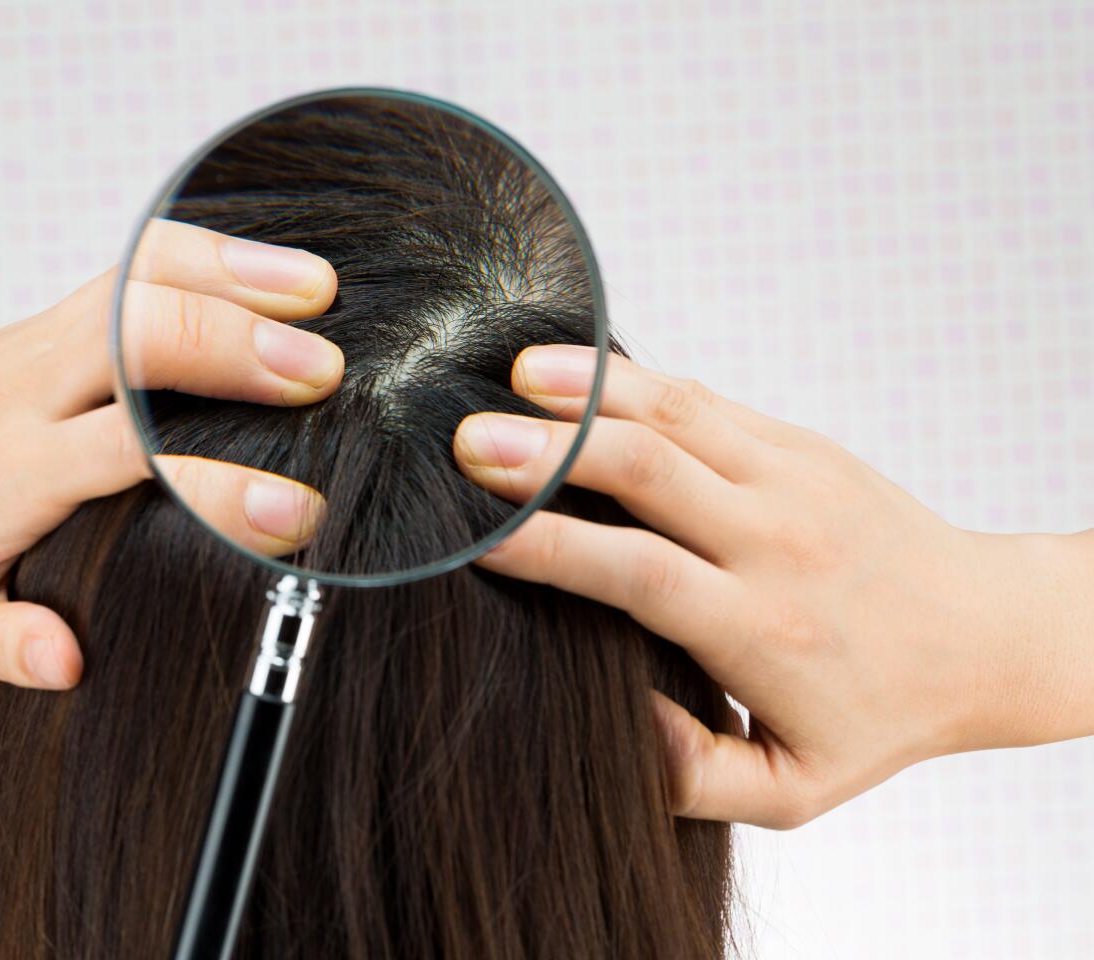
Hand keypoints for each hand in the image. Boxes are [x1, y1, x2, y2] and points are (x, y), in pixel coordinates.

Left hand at [0, 220, 340, 688]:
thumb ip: (6, 647)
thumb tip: (70, 662)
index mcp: (4, 472)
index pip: (127, 456)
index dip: (221, 485)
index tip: (297, 512)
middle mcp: (19, 391)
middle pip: (138, 332)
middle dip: (239, 344)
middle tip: (324, 370)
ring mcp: (29, 344)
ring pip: (138, 276)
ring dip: (231, 271)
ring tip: (318, 287)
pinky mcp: (39, 326)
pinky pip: (128, 269)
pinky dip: (200, 257)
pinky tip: (260, 268)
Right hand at [454, 345, 1093, 827]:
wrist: (985, 634)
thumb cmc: (877, 714)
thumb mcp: (793, 787)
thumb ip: (695, 777)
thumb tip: (614, 722)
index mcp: (762, 629)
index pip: (640, 575)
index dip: (552, 548)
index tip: (479, 537)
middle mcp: (776, 542)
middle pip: (648, 474)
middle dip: (550, 453)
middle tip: (470, 442)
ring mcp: (791, 479)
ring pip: (675, 414)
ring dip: (587, 391)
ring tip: (510, 375)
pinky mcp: (798, 443)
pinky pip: (703, 398)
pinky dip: (632, 378)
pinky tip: (570, 368)